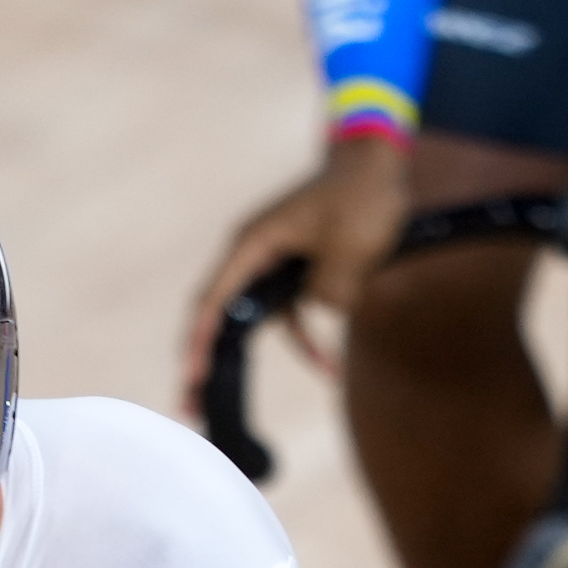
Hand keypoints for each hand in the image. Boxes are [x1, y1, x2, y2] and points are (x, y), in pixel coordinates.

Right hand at [183, 136, 409, 414]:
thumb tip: (321, 310)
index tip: (193, 376)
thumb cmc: (359, 197)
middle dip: (204, 360)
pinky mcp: (293, 272)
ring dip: (247, 359)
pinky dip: (306, 338)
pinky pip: (290, 314)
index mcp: (252, 244)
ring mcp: (270, 264)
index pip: (214, 300)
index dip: (200, 341)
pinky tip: (327, 367)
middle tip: (191, 404)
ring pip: (250, 321)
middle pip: (218, 315)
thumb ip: (330, 292)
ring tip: (221, 403)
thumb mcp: (349, 250)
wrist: (376, 163)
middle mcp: (251, 255)